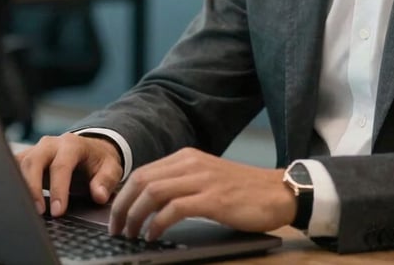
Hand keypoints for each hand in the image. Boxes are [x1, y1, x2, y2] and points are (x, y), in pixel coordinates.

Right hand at [16, 133, 123, 217]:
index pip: (61, 165)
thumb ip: (106, 181)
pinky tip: (12, 199)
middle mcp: (50, 144)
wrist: (90, 150)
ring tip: (23, 210)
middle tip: (37, 212)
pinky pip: (11, 166)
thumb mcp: (110, 168)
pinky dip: (9, 181)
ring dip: (19, 186)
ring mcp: (36, 149)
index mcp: (72, 144)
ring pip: (19, 164)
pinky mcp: (26, 158)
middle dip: (33, 187)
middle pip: (34, 161)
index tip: (58, 211)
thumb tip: (99, 195)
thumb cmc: (98, 162)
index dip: (58, 189)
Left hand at [108, 148, 296, 240]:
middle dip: (122, 206)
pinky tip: (153, 236)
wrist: (277, 193)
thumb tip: (149, 203)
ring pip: (153, 192)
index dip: (123, 195)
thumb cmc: (243, 191)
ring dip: (135, 216)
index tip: (115, 216)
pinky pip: (173, 209)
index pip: (143, 172)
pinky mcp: (213, 199)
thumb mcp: (207, 179)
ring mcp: (202, 180)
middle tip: (116, 229)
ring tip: (130, 235)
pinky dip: (156, 224)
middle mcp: (192, 163)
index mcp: (188, 157)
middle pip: (142, 180)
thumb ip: (181, 184)